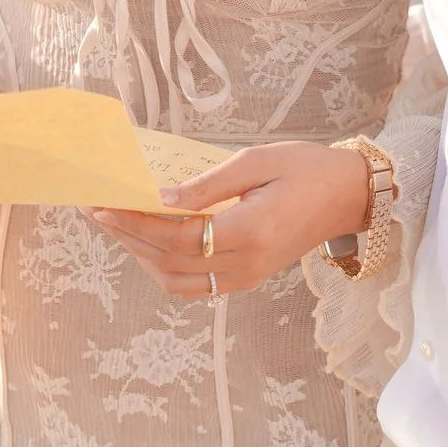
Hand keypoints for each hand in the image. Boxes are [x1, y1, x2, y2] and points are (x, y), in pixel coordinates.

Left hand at [88, 142, 374, 298]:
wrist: (348, 196)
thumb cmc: (306, 169)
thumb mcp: (257, 160)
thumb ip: (207, 184)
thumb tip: (162, 198)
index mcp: (251, 231)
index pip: (177, 236)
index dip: (135, 223)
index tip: (105, 204)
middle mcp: (247, 263)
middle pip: (169, 262)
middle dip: (128, 237)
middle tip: (99, 212)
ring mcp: (248, 277)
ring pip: (177, 282)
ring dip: (142, 257)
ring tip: (120, 227)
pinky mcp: (249, 279)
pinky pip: (196, 286)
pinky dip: (166, 269)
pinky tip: (152, 244)